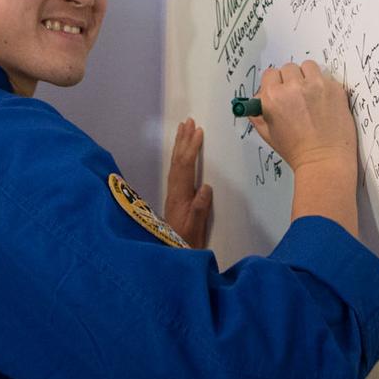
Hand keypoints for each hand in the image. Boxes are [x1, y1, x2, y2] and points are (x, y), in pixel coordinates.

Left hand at [163, 118, 212, 247]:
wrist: (172, 257)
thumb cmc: (186, 244)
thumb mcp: (195, 229)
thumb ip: (200, 208)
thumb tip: (206, 186)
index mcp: (179, 196)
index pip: (185, 166)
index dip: (191, 148)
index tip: (198, 131)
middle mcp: (174, 191)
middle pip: (177, 161)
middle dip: (183, 140)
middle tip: (188, 121)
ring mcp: (173, 194)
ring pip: (175, 165)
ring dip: (180, 146)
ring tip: (183, 130)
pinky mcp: (175, 197)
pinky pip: (176, 170)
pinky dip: (179, 158)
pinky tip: (182, 155)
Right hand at [250, 61, 356, 173]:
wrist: (324, 161)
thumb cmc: (296, 151)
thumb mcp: (268, 134)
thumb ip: (259, 113)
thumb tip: (257, 98)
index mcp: (273, 97)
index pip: (270, 74)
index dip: (275, 83)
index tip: (281, 90)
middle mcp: (292, 87)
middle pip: (288, 68)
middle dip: (291, 80)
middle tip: (297, 95)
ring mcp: (315, 85)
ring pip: (308, 66)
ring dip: (308, 76)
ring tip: (312, 94)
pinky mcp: (334, 88)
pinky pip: (326, 77)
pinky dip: (324, 86)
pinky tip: (325, 103)